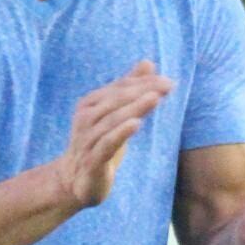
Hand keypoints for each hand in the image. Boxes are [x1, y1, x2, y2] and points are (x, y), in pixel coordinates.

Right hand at [56, 61, 172, 209]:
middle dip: (142, 91)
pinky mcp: (92, 161)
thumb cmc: (99, 143)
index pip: (120, 88)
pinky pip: (106, 144)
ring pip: (112, 120)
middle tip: (167, 85)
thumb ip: (129, 89)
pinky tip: (136, 123)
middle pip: (116, 100)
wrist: (76, 181)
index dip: (143, 83)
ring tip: (155, 98)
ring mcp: (87, 139)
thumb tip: (148, 62)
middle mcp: (85, 118)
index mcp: (91, 104)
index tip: (169, 81)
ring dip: (134, 108)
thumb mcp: (116, 114)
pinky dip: (120, 133)